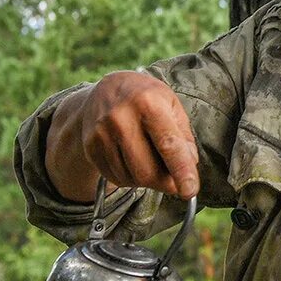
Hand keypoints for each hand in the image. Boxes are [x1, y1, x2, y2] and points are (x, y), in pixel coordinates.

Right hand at [77, 71, 199, 197]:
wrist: (106, 90)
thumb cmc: (146, 98)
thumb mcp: (172, 105)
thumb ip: (184, 137)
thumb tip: (189, 167)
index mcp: (148, 103)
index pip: (168, 144)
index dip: (181, 171)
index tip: (190, 191)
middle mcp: (121, 118)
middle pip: (147, 171)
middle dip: (165, 182)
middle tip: (174, 179)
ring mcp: (102, 133)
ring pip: (131, 178)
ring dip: (147, 180)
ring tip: (151, 159)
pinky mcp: (90, 147)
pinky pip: (115, 178)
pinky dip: (130, 178)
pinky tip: (134, 160)